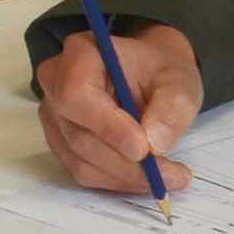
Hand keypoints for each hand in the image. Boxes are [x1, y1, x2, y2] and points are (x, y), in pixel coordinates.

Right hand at [34, 21, 201, 192]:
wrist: (148, 75)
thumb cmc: (158, 71)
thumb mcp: (179, 80)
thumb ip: (173, 106)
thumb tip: (155, 143)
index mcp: (81, 54)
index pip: (77, 95)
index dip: (107, 127)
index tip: (145, 149)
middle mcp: (56, 83)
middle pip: (79, 135)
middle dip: (127, 163)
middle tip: (171, 175)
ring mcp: (53, 115)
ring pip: (81, 159)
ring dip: (126, 177)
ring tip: (169, 176)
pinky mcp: (60, 140)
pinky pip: (83, 170)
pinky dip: (118, 180)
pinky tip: (145, 175)